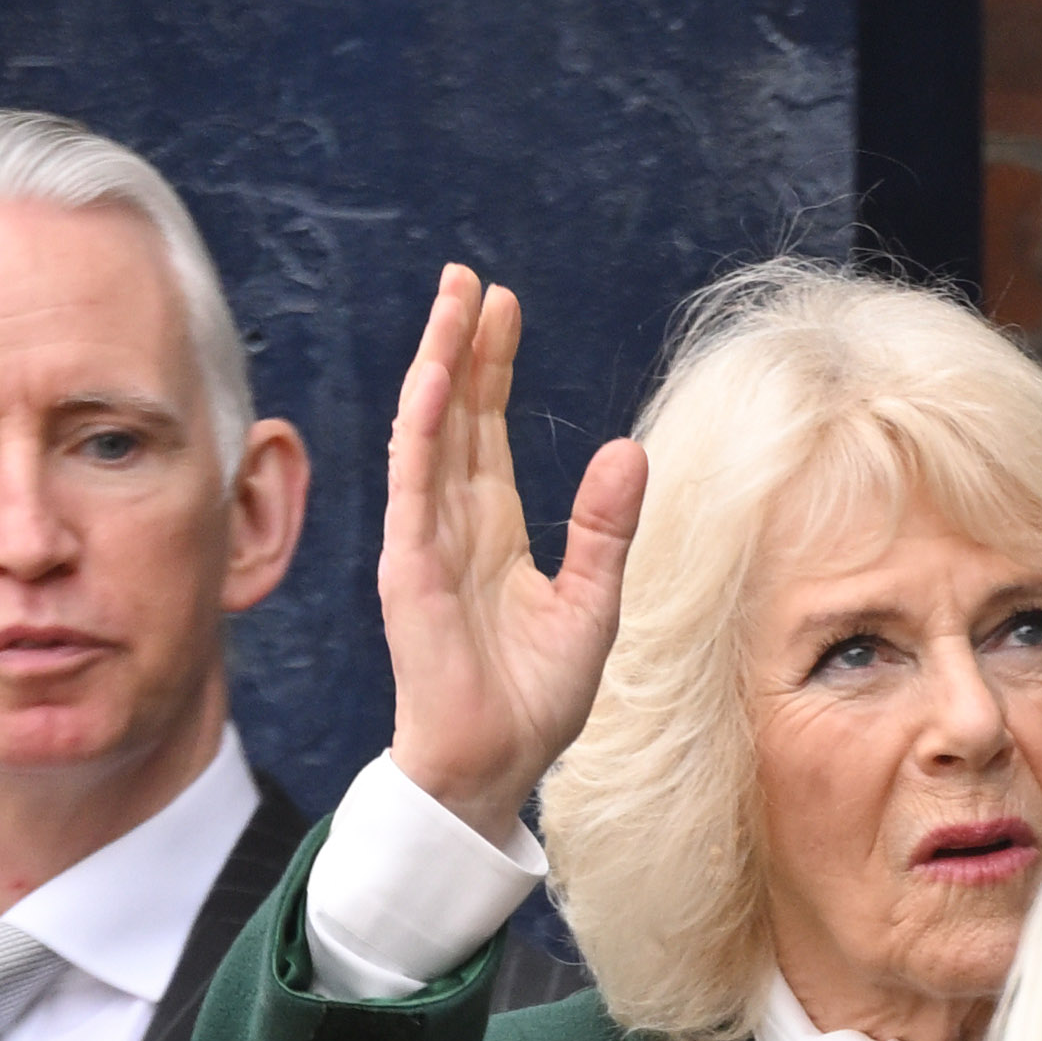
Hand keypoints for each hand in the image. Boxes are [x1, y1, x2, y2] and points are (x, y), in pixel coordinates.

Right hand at [379, 264, 643, 839]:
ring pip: (428, 434)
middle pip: (456, 414)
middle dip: (463, 345)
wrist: (497, 761)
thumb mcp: (594, 601)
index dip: (494, 367)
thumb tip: (629, 449)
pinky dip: (424, 431)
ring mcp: (425, 540)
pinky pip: (414, 486)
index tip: (504, 305)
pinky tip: (436, 380)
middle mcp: (452, 523)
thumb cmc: (538, 696)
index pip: (487, 429)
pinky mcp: (412, 568)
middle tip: (472, 279)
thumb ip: (605, 526)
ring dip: (439, 367)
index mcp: (494, 529)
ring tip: (452, 304)